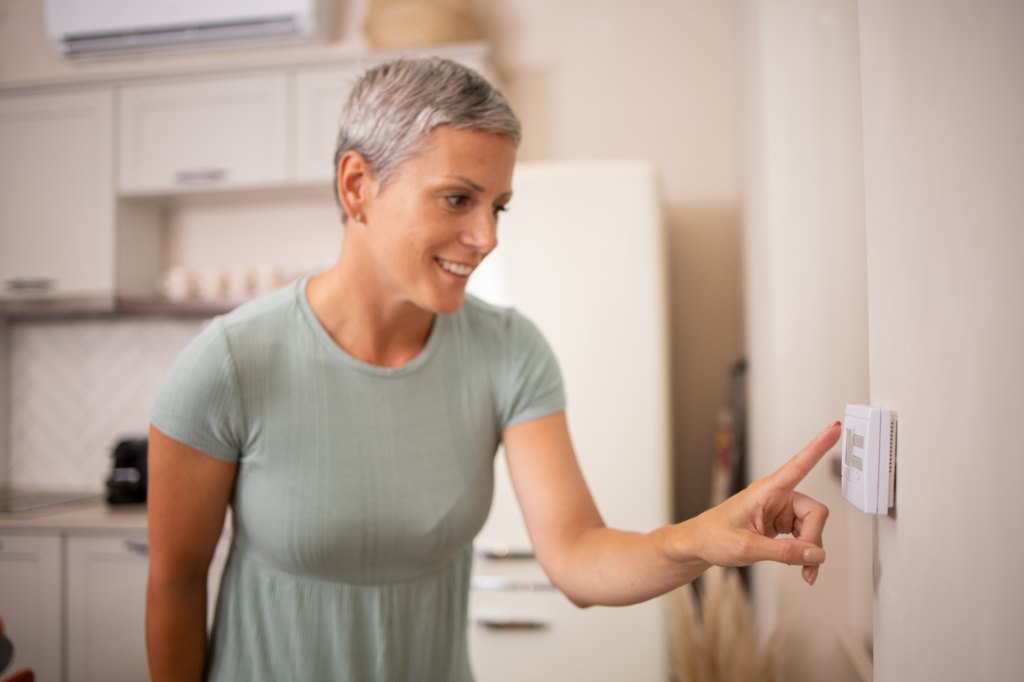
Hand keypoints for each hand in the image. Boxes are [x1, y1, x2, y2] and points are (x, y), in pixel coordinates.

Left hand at [688, 421, 839, 584]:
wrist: (699, 545)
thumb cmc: (713, 537)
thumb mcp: (747, 547)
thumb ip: (783, 552)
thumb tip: (815, 554)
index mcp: (766, 490)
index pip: (798, 465)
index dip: (818, 447)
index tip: (835, 428)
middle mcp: (777, 496)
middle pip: (815, 512)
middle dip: (814, 538)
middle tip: (806, 563)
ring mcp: (780, 510)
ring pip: (813, 526)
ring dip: (810, 550)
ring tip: (803, 571)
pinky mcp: (781, 523)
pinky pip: (805, 536)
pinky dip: (805, 553)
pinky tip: (800, 565)